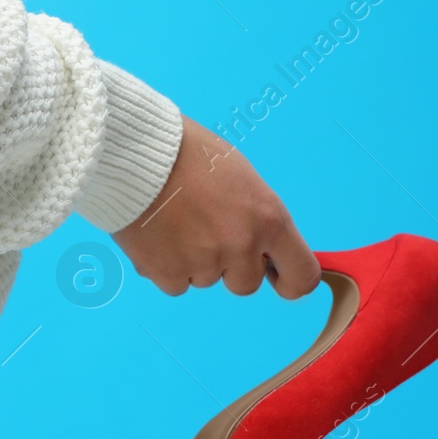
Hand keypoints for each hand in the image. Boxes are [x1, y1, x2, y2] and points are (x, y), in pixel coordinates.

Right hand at [110, 117, 320, 299]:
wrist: (136, 153)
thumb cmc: (188, 154)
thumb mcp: (242, 179)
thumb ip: (257, 218)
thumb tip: (261, 248)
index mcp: (268, 219)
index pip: (301, 276)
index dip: (290, 282)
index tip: (277, 277)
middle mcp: (241, 247)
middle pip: (246, 284)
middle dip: (231, 266)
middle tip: (208, 233)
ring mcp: (204, 264)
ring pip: (206, 281)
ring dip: (195, 262)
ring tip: (176, 223)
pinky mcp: (167, 273)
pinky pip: (176, 285)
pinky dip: (167, 267)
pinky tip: (159, 236)